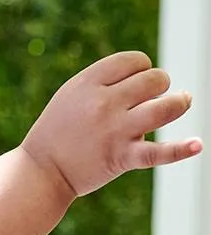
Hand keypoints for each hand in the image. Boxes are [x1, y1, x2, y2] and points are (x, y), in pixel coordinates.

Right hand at [24, 52, 201, 198]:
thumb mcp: (71, 95)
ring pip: (165, 108)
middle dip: (159, 86)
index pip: (135, 61)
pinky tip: (198, 144)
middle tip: (152, 98)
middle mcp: (104, 104)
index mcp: (89, 83)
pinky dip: (180, 150)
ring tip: (182, 102)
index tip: (135, 84)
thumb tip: (147, 74)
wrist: (40, 173)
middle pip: (154, 80)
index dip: (143, 68)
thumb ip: (104, 81)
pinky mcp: (121, 158)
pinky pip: (158, 153)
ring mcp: (115, 131)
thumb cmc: (57, 132)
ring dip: (178, 103)